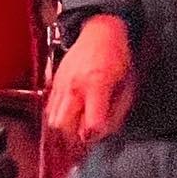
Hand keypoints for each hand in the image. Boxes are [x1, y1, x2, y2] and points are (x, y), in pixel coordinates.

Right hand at [47, 14, 134, 152]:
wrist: (101, 30)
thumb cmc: (118, 59)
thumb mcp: (127, 87)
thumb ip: (114, 114)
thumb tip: (100, 135)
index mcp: (96, 85)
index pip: (90, 125)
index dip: (94, 139)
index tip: (97, 141)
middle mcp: (73, 86)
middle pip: (63, 127)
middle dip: (73, 144)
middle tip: (83, 147)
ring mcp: (60, 84)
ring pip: (52, 121)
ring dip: (63, 134)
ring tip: (74, 137)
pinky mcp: (54, 82)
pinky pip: (49, 109)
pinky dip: (56, 121)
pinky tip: (67, 123)